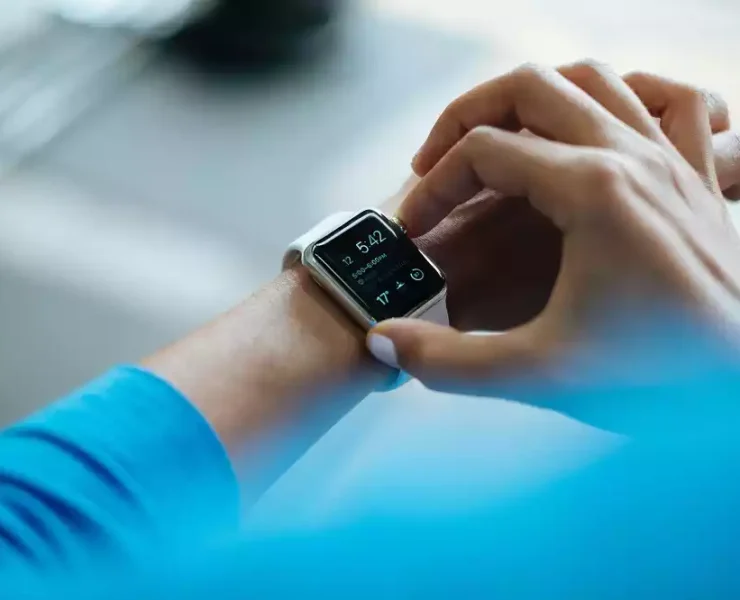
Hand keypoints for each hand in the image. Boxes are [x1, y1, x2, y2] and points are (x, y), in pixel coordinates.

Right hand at [368, 62, 739, 431]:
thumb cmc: (662, 376)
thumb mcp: (541, 375)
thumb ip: (450, 362)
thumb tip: (384, 342)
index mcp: (590, 190)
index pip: (482, 152)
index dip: (432, 188)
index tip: (415, 230)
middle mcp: (631, 156)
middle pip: (528, 87)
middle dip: (464, 116)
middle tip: (433, 160)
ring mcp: (669, 159)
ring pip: (593, 78)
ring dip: (533, 96)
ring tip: (499, 136)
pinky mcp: (695, 178)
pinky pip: (673, 101)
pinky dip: (634, 93)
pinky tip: (608, 119)